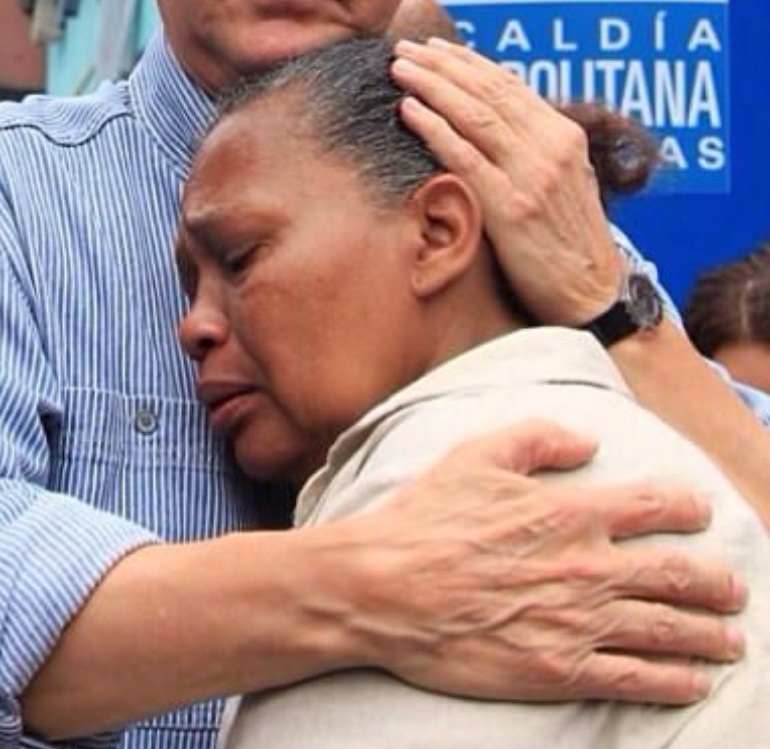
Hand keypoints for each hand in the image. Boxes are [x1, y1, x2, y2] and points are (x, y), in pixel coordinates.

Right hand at [330, 419, 745, 703]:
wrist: (385, 586)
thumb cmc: (425, 518)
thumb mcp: (475, 455)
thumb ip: (537, 437)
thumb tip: (587, 440)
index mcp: (569, 512)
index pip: (653, 507)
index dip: (687, 508)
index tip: (702, 512)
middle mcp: (587, 567)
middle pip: (677, 575)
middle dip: (716, 583)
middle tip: (734, 588)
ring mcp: (579, 623)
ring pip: (668, 630)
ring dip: (710, 635)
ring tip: (731, 639)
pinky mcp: (562, 669)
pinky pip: (637, 679)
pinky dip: (676, 681)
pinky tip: (695, 681)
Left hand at [391, 37, 620, 322]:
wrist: (592, 293)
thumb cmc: (567, 239)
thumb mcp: (562, 179)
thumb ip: (531, 145)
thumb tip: (491, 114)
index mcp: (563, 135)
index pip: (507, 84)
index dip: (465, 62)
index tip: (432, 48)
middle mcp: (551, 147)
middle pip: (487, 91)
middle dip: (440, 65)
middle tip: (403, 48)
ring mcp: (533, 176)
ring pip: (474, 115)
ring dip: (431, 85)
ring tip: (399, 68)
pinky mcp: (512, 207)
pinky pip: (465, 157)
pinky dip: (434, 128)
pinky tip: (409, 110)